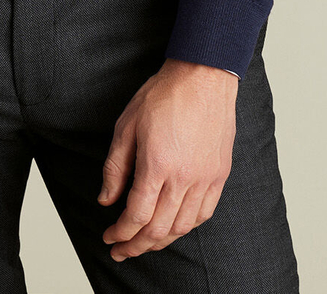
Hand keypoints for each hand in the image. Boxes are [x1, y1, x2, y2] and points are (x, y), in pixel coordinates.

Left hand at [98, 57, 237, 260]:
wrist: (203, 76)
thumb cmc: (164, 94)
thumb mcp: (127, 125)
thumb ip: (116, 166)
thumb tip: (107, 199)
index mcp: (157, 164)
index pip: (137, 215)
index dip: (120, 233)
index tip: (109, 237)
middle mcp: (184, 177)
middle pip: (159, 228)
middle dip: (136, 245)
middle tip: (121, 250)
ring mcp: (205, 178)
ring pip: (183, 226)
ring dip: (161, 240)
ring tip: (145, 243)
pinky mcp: (219, 174)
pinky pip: (204, 213)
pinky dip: (187, 226)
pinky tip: (175, 226)